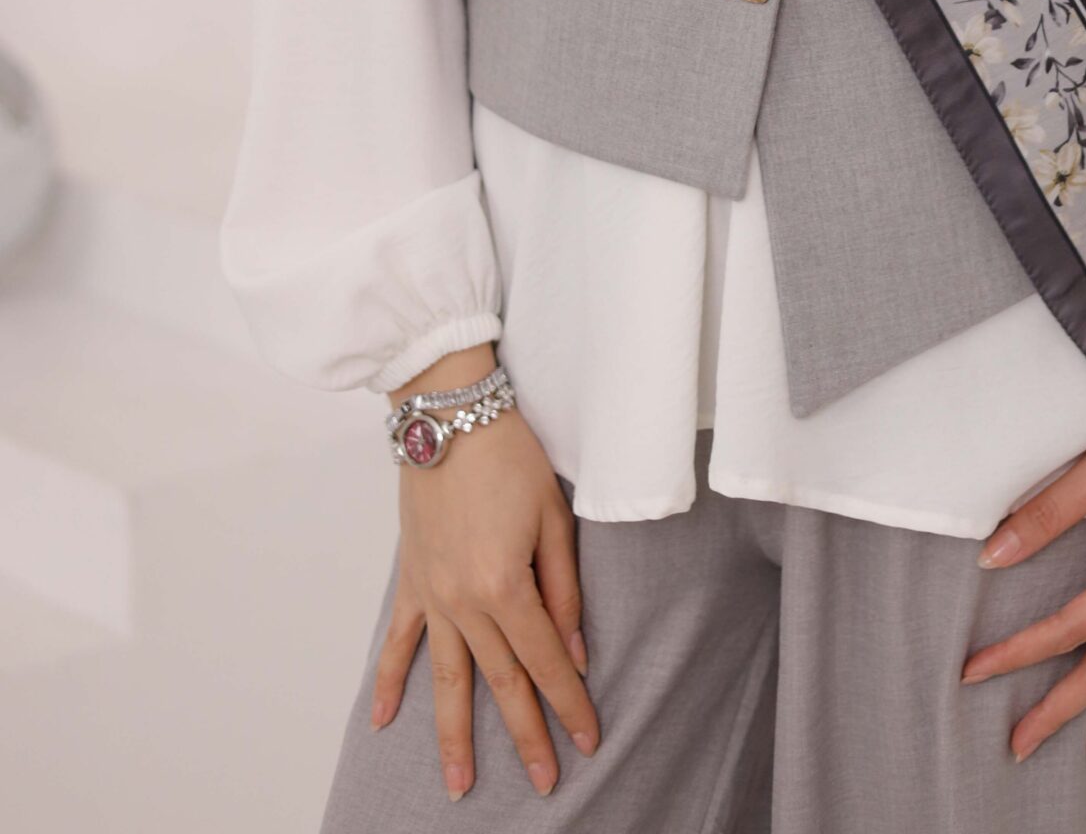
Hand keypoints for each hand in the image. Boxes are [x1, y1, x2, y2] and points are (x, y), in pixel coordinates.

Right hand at [370, 353, 597, 800]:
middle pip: (500, 682)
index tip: (586, 740)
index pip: (545, 660)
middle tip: (544, 784)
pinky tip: (385, 721)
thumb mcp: (553, 517)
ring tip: (460, 785)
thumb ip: (564, 590)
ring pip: (445, 680)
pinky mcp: (410, 580)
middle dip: (525, 736)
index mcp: (506, 585)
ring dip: (454, 735)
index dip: (568, 703)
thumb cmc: (509, 456)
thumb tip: (574, 651)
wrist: (450, 414)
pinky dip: (389, 683)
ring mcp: (431, 595)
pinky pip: (399, 641)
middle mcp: (464, 602)